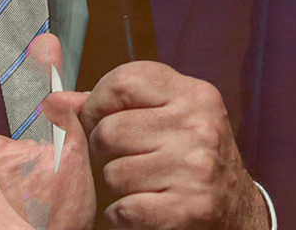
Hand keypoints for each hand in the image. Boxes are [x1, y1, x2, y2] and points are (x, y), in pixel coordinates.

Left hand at [77, 63, 267, 229]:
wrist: (239, 210)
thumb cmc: (193, 156)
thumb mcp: (170, 116)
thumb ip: (118, 104)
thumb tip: (57, 101)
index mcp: (195, 94)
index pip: (125, 80)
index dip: (98, 101)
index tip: (95, 118)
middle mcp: (199, 126)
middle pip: (111, 130)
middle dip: (101, 148)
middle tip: (117, 157)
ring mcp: (196, 168)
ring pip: (113, 172)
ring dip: (114, 184)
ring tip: (136, 183)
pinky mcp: (189, 209)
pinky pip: (124, 209)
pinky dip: (121, 214)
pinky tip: (139, 208)